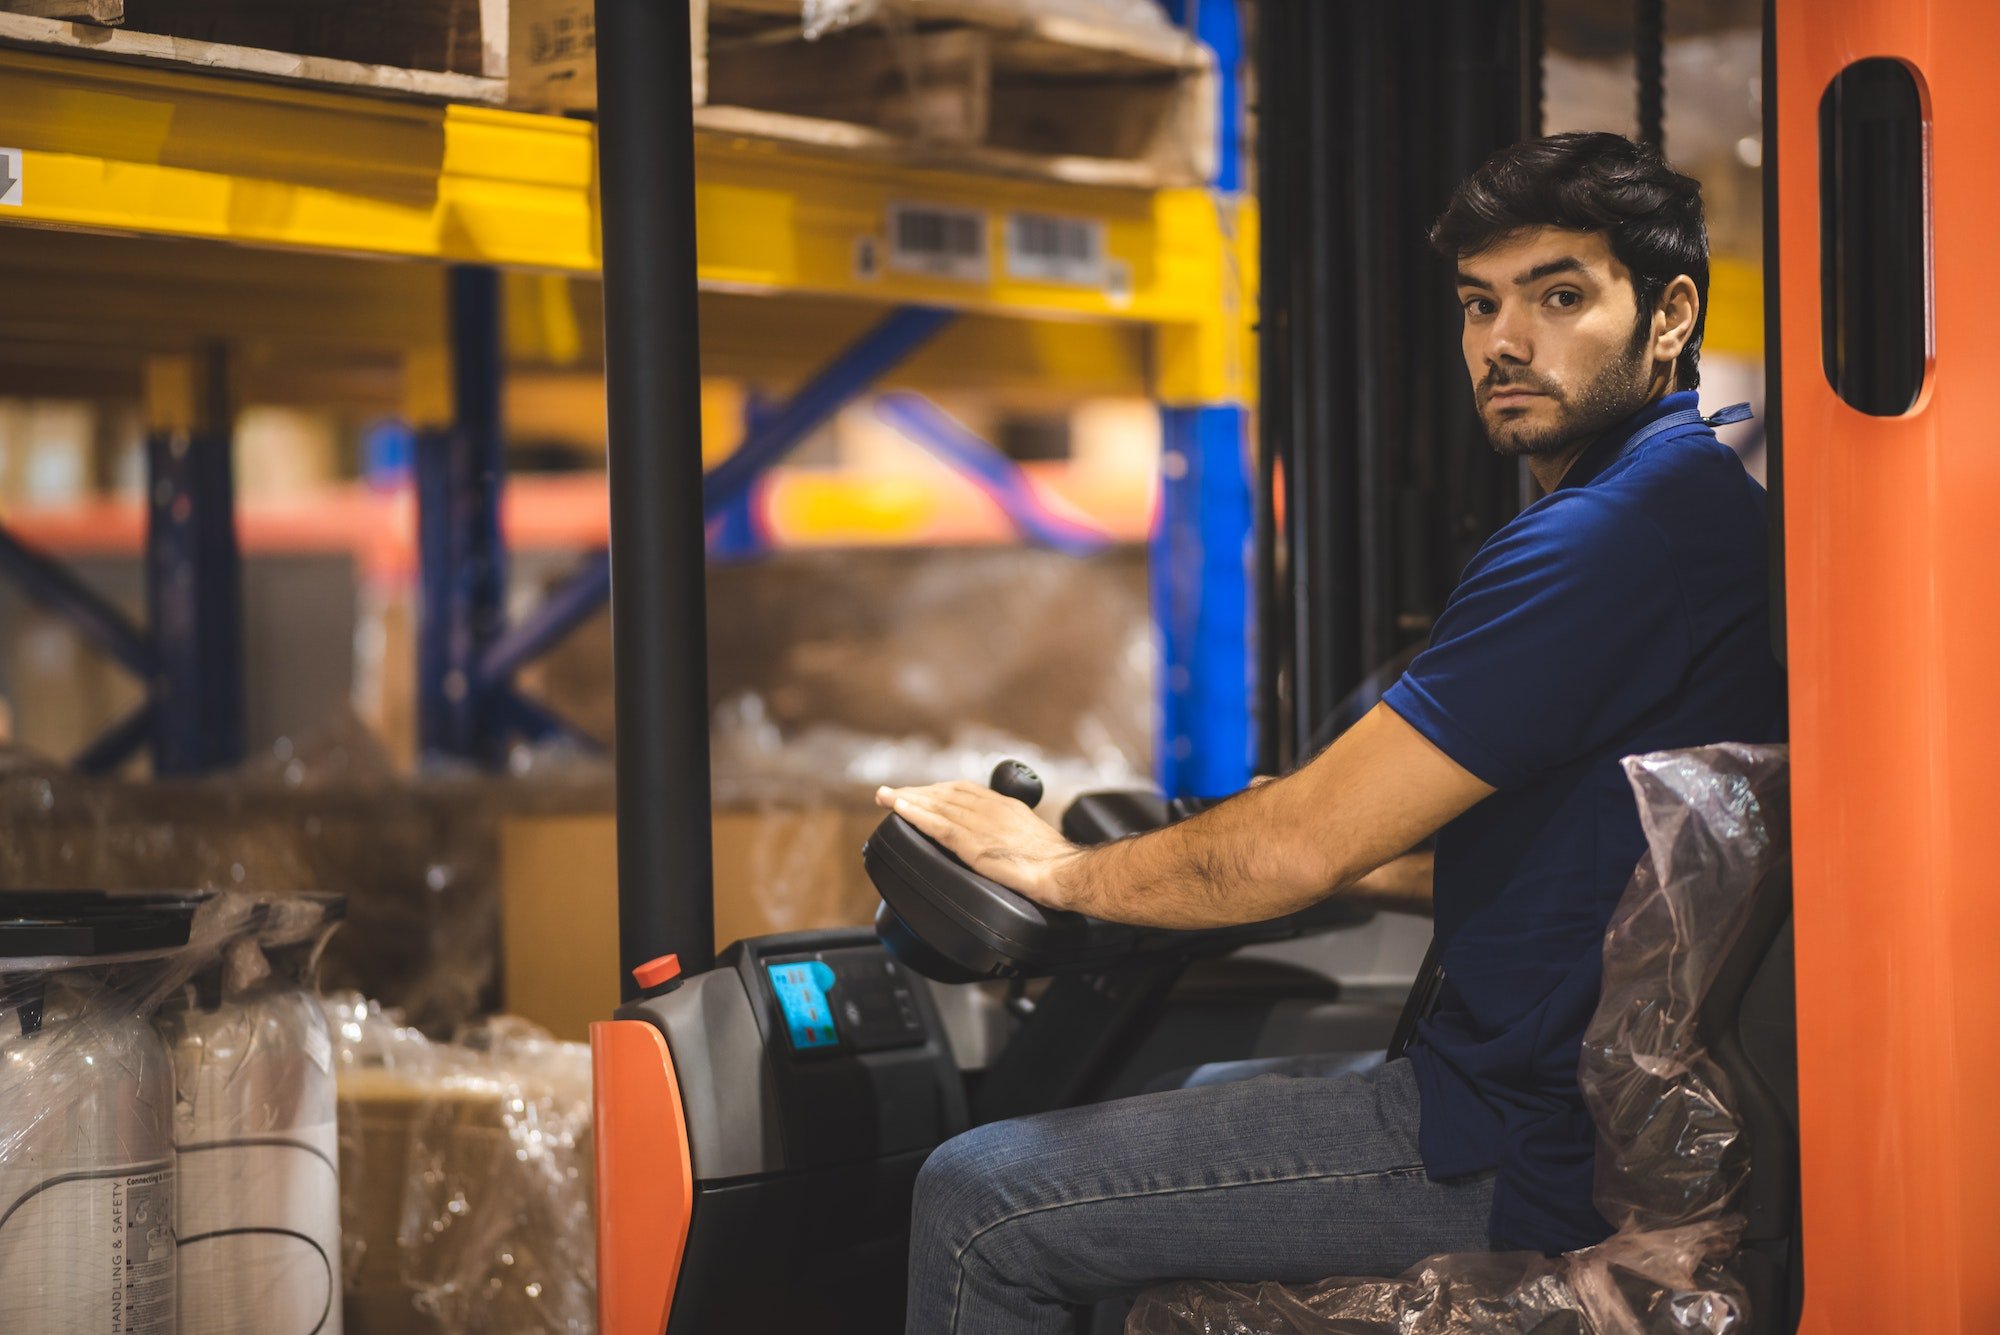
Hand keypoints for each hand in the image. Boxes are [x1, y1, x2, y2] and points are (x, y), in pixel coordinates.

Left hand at [875, 780, 1084, 909]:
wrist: (1062, 872)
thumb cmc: (1054, 863)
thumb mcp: (1031, 837)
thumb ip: (1011, 834)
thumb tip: (1003, 844)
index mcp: (1005, 805)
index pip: (964, 790)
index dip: (938, 790)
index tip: (922, 792)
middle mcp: (990, 808)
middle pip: (944, 792)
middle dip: (917, 791)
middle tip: (893, 793)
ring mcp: (980, 823)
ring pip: (935, 804)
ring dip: (907, 798)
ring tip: (885, 796)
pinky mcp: (972, 842)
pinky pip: (936, 823)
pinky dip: (913, 813)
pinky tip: (897, 808)